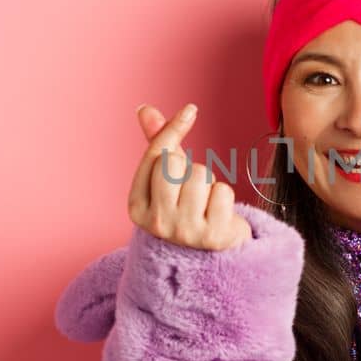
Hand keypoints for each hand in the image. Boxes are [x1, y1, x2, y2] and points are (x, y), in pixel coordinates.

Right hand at [128, 103, 251, 250]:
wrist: (210, 251)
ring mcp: (184, 232)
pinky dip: (224, 196)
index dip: (173, 130)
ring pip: (201, 175)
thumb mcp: (165, 177)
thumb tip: (144, 109)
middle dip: (189, 167)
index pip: (155, 155)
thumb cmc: (185, 207)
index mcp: (136, 207)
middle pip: (175, 163)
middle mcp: (156, 223)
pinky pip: (223, 191)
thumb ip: (157, 143)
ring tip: (204, 202)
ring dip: (208, 183)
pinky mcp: (212, 237)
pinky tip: (218, 212)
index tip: (191, 109)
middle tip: (191, 188)